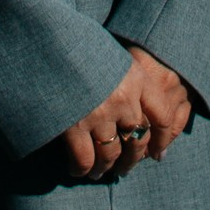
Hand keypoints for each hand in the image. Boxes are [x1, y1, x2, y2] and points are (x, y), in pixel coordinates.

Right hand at [60, 47, 192, 180]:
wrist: (46, 37)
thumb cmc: (77, 42)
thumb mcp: (110, 53)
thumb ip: (125, 79)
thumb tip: (134, 109)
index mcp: (136, 76)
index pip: (163, 116)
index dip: (162, 140)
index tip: (157, 154)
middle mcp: (122, 98)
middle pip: (137, 141)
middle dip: (130, 160)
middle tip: (123, 168)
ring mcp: (98, 113)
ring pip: (110, 154)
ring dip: (105, 167)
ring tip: (99, 172)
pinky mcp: (73, 125)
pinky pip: (84, 159)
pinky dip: (82, 168)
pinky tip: (78, 170)